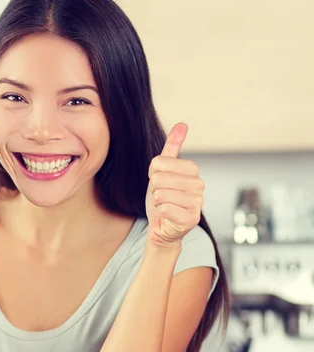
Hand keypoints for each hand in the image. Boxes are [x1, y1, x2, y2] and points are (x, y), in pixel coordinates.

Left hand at [145, 123, 204, 248]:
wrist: (161, 227)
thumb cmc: (162, 199)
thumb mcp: (162, 171)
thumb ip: (172, 148)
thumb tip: (182, 124)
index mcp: (193, 171)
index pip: (159, 162)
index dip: (153, 174)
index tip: (159, 183)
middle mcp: (199, 186)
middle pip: (159, 179)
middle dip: (154, 189)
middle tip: (161, 197)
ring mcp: (197, 203)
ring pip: (161, 194)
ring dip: (157, 202)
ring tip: (165, 206)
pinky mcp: (192, 219)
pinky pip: (165, 209)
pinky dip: (160, 213)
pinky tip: (167, 216)